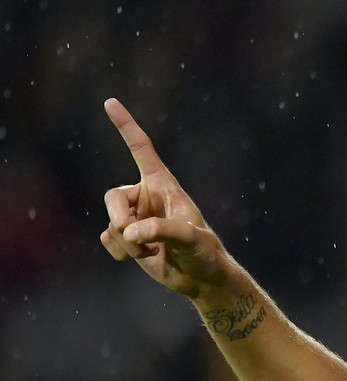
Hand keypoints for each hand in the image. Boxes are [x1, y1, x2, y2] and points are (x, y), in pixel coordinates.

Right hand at [99, 99, 230, 298]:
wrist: (201, 278)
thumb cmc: (204, 252)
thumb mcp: (191, 238)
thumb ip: (162, 230)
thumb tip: (129, 232)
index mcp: (163, 185)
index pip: (141, 150)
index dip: (126, 126)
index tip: (110, 102)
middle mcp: (145, 197)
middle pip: (112, 197)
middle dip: (120, 220)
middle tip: (138, 239)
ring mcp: (135, 218)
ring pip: (111, 224)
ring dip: (129, 245)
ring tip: (153, 252)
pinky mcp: (127, 238)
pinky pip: (108, 240)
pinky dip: (122, 254)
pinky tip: (143, 258)